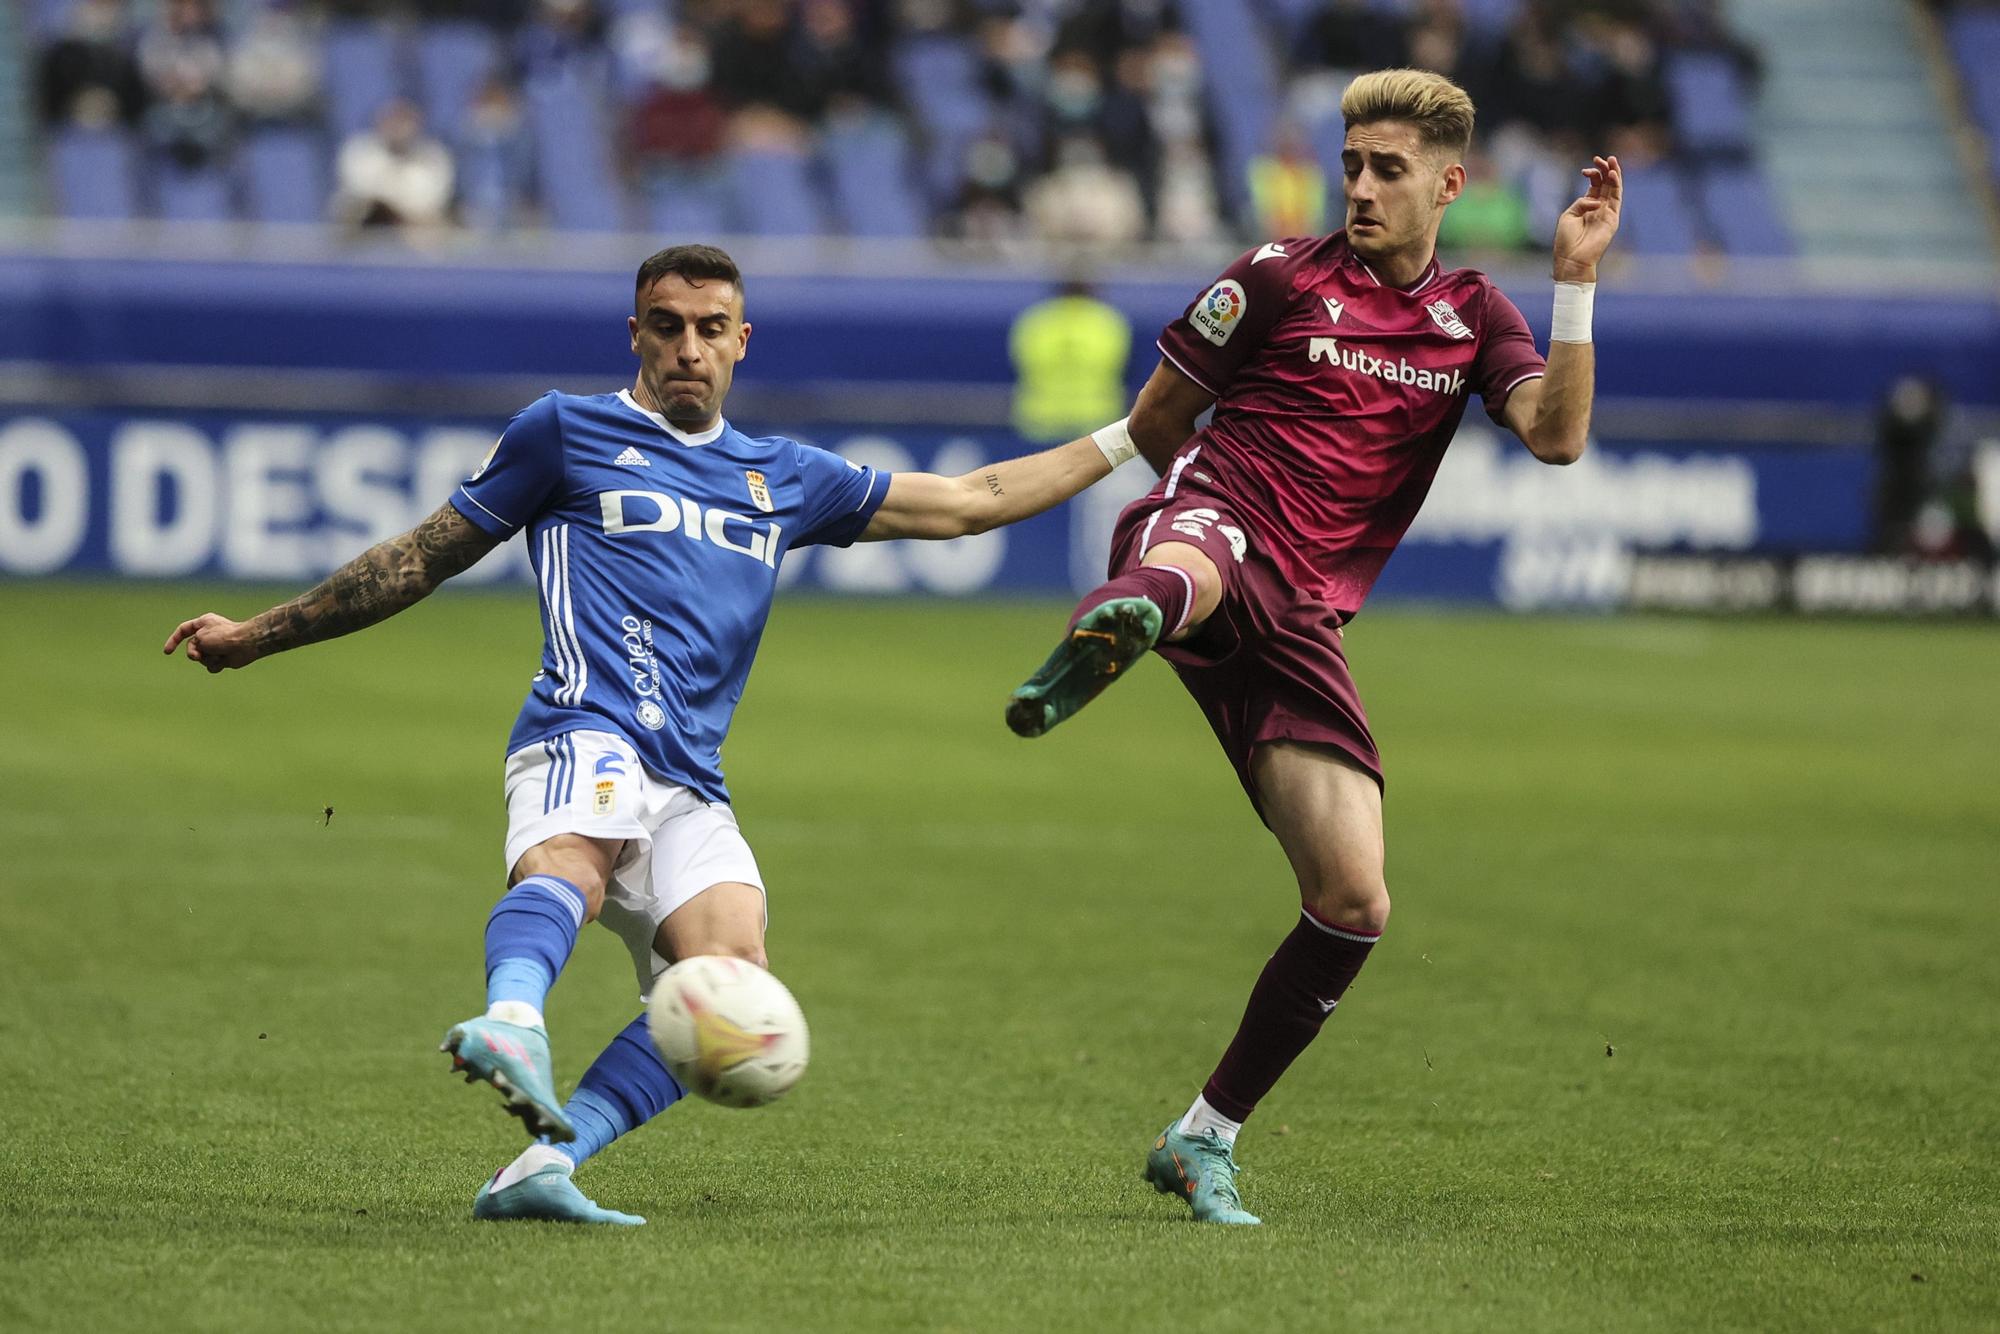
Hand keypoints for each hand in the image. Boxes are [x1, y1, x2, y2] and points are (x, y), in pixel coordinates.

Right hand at [163, 613, 259, 672]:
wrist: (247, 644)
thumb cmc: (224, 637)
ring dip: (208, 659)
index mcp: (203, 623)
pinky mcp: (223, 657)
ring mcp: (216, 646)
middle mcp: (209, 634)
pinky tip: (225, 660)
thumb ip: (192, 646)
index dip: (173, 640)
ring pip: (202, 659)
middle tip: (199, 655)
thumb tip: (198, 656)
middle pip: (192, 647)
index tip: (167, 652)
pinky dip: (216, 665)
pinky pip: (212, 666)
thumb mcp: (200, 637)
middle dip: (195, 654)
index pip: (183, 630)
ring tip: (219, 655)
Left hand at [1553, 154, 1621, 282]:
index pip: (1595, 185)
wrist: (1572, 259)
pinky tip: (1613, 175)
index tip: (1585, 170)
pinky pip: (1617, 199)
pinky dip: (1616, 186)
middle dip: (1604, 169)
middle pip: (1606, 184)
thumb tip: (1594, 198)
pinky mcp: (1613, 219)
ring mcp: (1607, 213)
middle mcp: (1599, 208)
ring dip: (1614, 174)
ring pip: (1614, 189)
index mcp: (1587, 206)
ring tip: (1611, 160)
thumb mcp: (1569, 215)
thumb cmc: (1566, 240)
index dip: (1593, 174)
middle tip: (1601, 158)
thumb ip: (1581, 202)